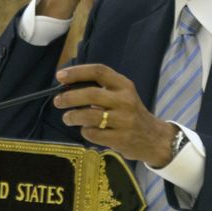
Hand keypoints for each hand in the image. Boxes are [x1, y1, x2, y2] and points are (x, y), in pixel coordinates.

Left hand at [53, 64, 175, 167]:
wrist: (154, 138)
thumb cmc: (130, 113)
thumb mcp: (122, 95)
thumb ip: (100, 90)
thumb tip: (67, 87)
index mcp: (124, 85)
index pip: (99, 71)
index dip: (77, 72)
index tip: (60, 75)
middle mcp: (126, 100)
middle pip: (91, 94)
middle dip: (69, 97)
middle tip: (58, 102)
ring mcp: (124, 120)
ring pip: (90, 116)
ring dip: (73, 116)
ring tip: (67, 118)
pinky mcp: (121, 139)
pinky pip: (93, 134)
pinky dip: (85, 131)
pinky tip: (86, 130)